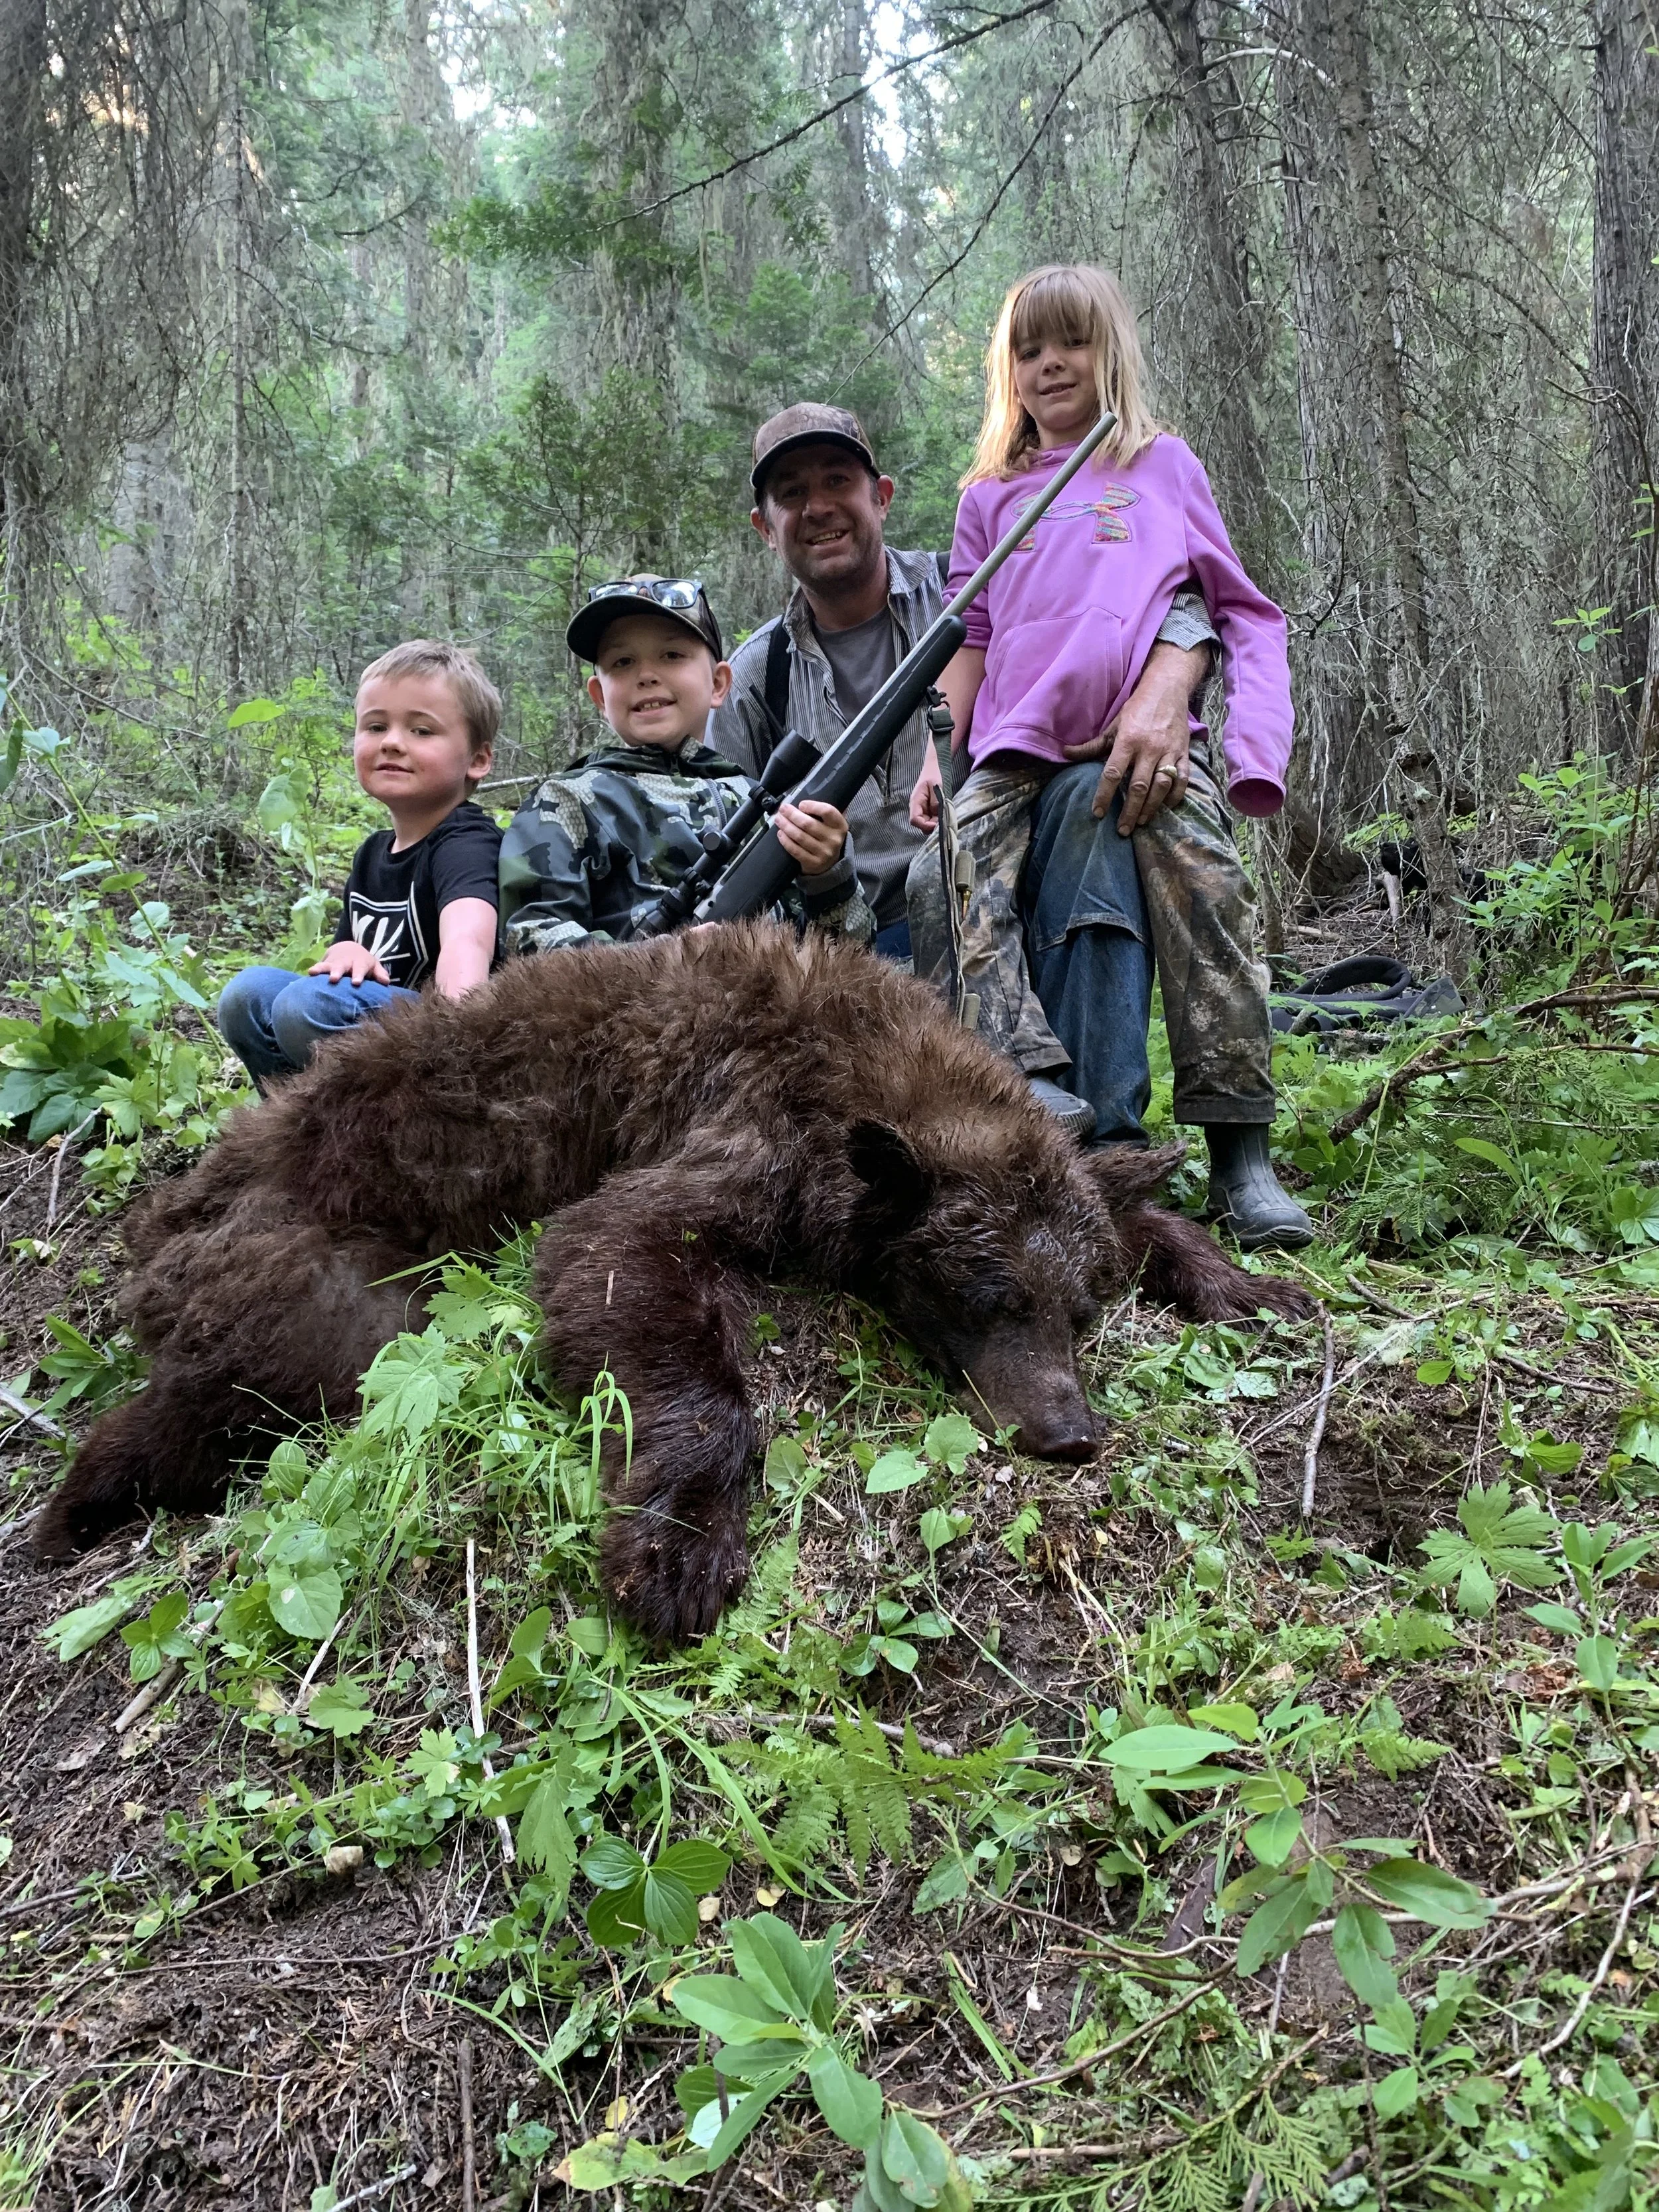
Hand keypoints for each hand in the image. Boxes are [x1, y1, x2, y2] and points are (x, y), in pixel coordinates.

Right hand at [309, 939, 390, 986]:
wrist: (348, 948)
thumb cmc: (363, 962)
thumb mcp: (372, 965)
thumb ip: (379, 973)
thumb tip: (386, 982)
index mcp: (359, 963)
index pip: (360, 969)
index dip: (358, 975)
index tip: (356, 983)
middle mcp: (346, 962)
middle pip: (341, 967)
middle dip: (337, 972)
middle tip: (333, 979)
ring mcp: (334, 963)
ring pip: (328, 966)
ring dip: (322, 969)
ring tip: (313, 972)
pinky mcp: (324, 964)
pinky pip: (318, 966)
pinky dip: (314, 970)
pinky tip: (308, 973)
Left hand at [776, 799, 848, 875]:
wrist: (831, 863)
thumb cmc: (827, 837)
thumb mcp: (832, 824)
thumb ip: (824, 812)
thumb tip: (804, 799)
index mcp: (840, 826)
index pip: (827, 811)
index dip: (813, 806)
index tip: (801, 804)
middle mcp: (834, 840)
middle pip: (808, 824)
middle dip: (792, 814)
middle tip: (782, 809)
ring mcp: (824, 853)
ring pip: (800, 836)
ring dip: (786, 826)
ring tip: (778, 819)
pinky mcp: (813, 863)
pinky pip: (795, 850)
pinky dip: (786, 841)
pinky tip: (780, 834)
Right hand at [909, 741, 942, 829]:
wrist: (936, 767)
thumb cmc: (935, 774)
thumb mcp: (937, 788)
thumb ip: (936, 802)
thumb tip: (937, 816)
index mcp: (916, 802)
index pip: (914, 820)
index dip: (925, 825)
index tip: (937, 824)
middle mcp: (917, 808)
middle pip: (921, 825)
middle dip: (932, 826)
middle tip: (944, 820)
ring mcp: (923, 810)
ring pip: (927, 824)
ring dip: (936, 823)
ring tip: (945, 816)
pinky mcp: (929, 810)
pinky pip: (932, 819)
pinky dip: (939, 820)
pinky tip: (945, 814)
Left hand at [1062, 641, 1204, 831]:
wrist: (1168, 688)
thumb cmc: (1137, 708)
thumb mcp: (1113, 725)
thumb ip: (1092, 745)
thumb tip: (1064, 753)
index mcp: (1128, 740)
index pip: (1113, 773)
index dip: (1104, 795)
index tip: (1098, 813)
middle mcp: (1149, 748)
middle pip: (1138, 786)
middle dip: (1129, 811)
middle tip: (1122, 830)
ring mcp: (1169, 751)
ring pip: (1161, 786)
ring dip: (1151, 807)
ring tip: (1141, 822)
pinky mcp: (1184, 752)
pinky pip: (1183, 779)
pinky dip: (1176, 795)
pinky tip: (1166, 806)